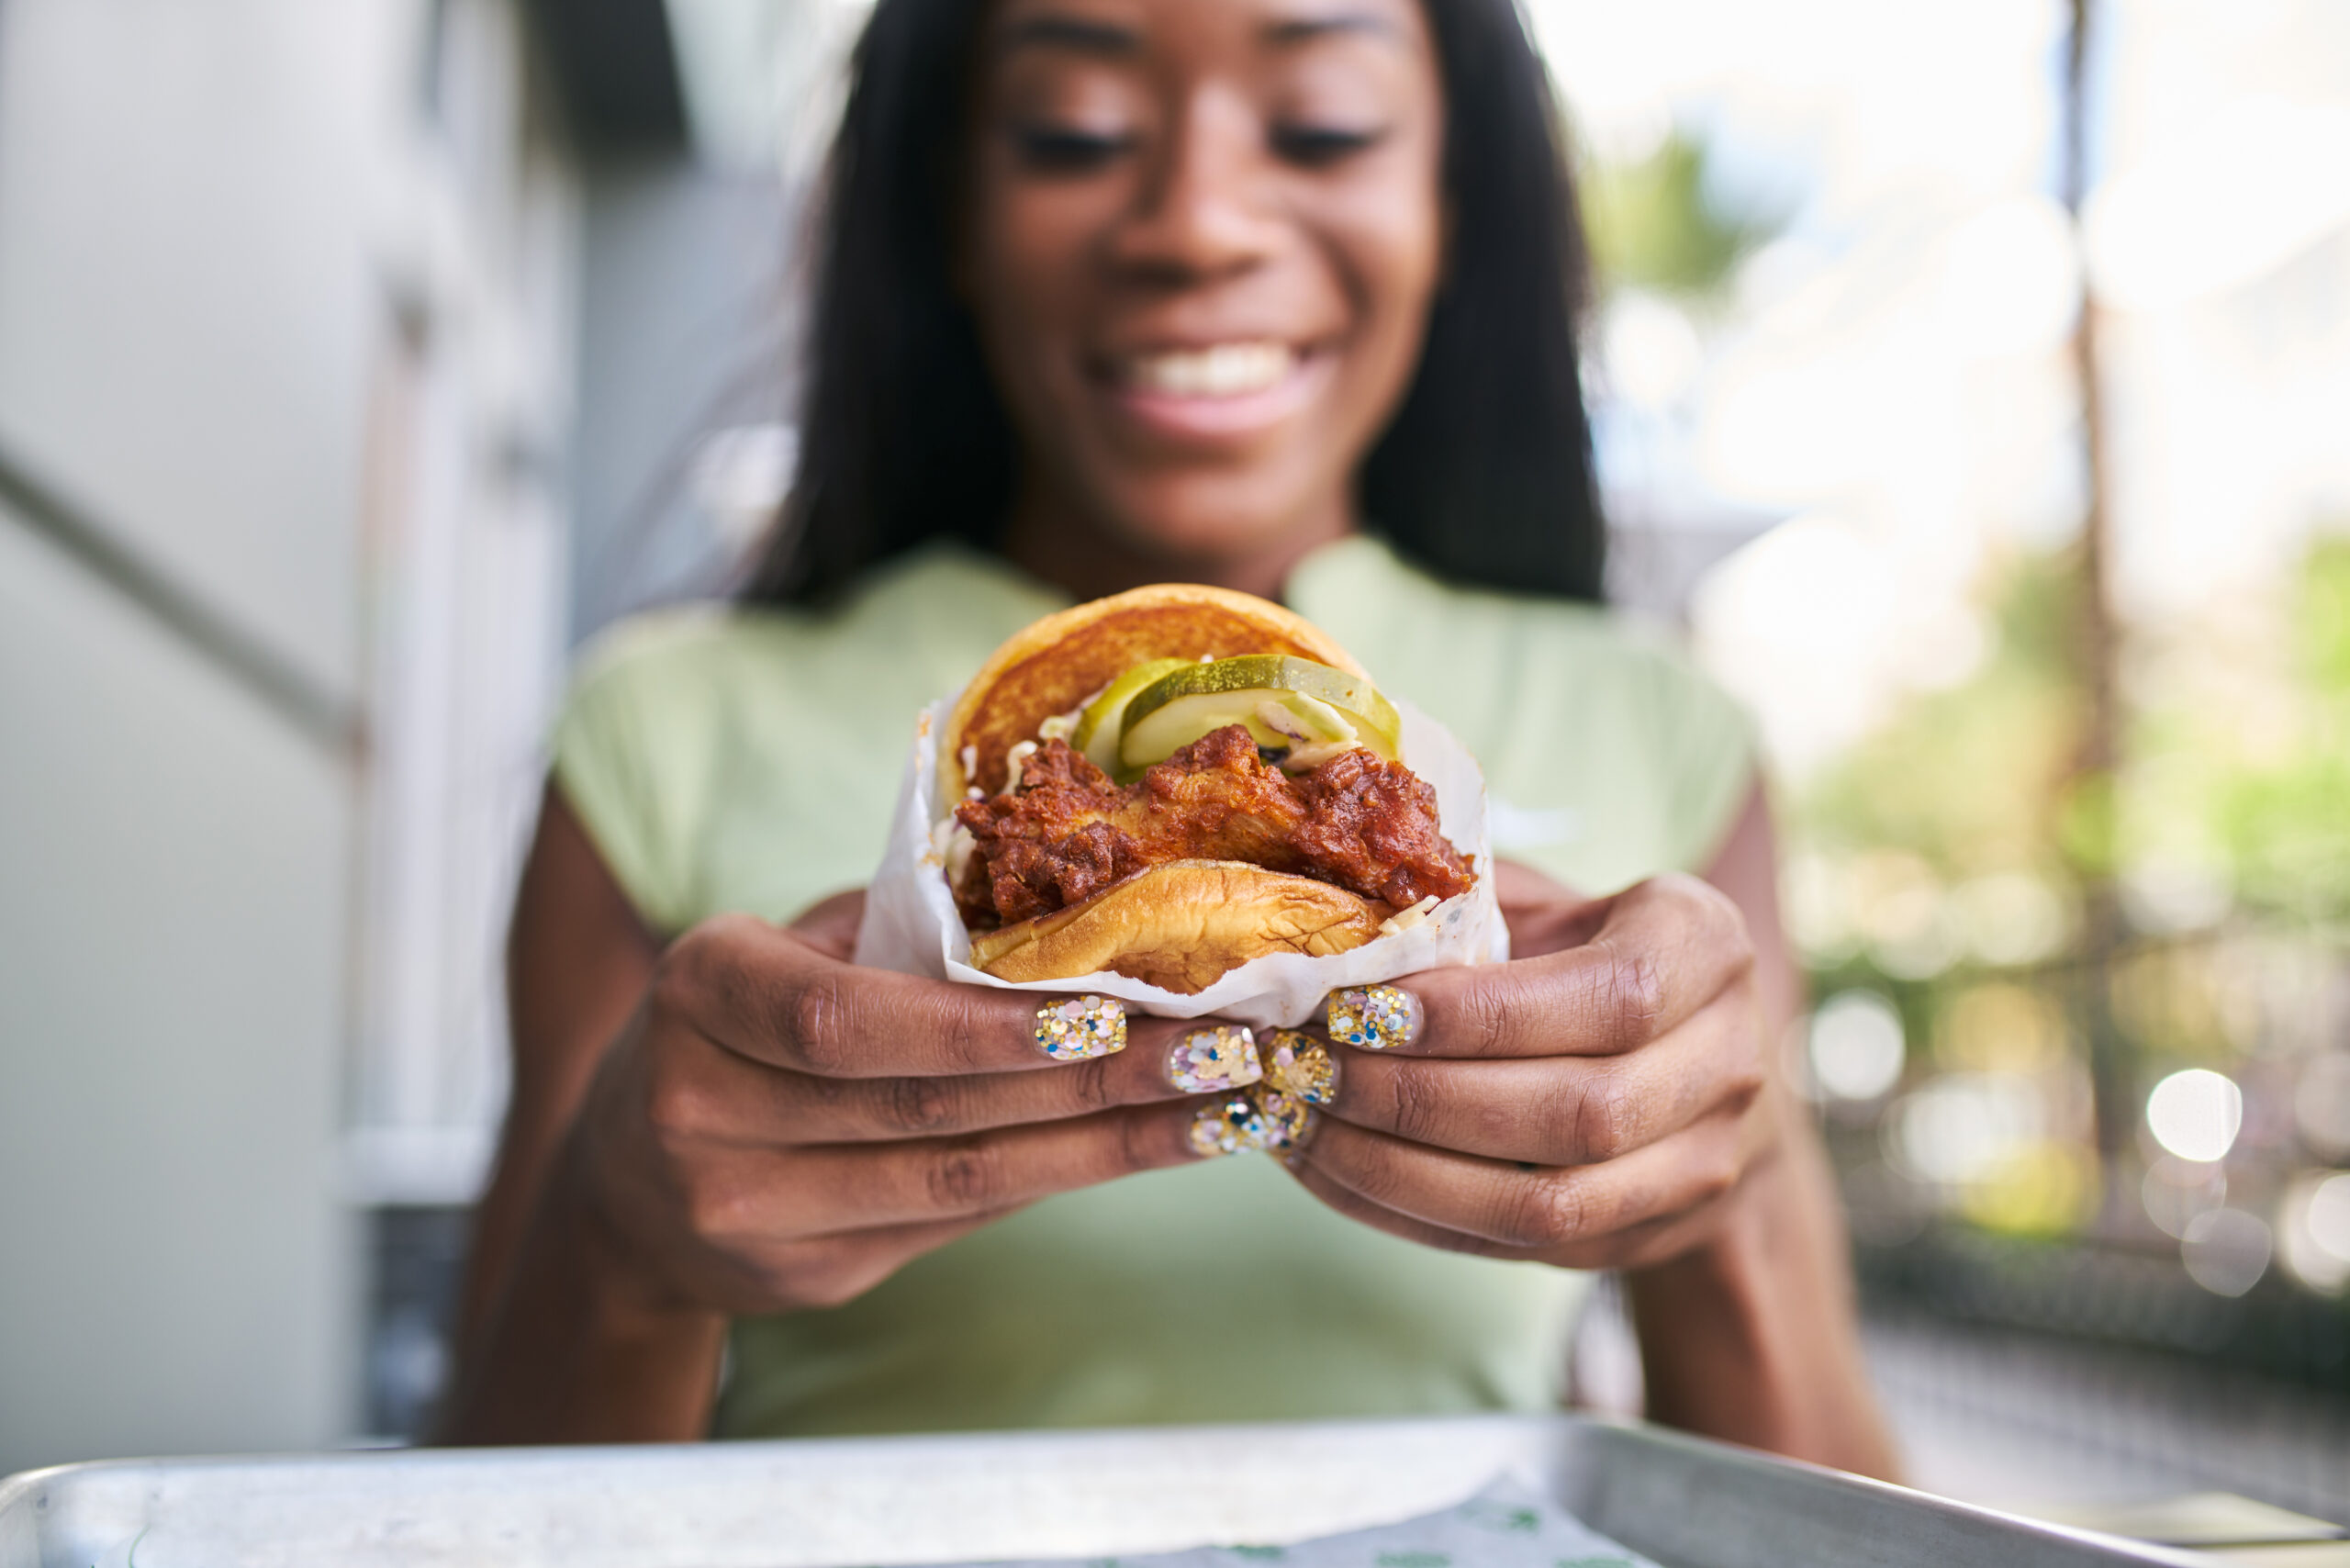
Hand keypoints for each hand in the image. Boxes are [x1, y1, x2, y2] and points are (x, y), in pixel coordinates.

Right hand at [557, 892, 1255, 1316]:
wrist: (627, 1182)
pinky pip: (952, 1224)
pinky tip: (1143, 1150)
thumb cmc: (746, 1021)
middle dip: (1088, 1082)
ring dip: (1102, 1147)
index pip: (847, 1019)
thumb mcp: (786, 947)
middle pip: (924, 1108)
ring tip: (1214, 1110)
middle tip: (1214, 1050)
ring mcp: (746, 1213)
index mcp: (701, 993)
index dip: (982, 1025)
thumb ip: (903, 930)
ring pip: (954, 1182)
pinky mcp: (802, 1279)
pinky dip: (1056, 1181)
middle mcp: (703, 1111)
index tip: (1111, 1012)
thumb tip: (1082, 909)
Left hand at [1280, 862, 1777, 1269]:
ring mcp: (1699, 1164)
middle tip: (1307, 1069)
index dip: (1479, 1016)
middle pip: (1580, 1112)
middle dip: (1421, 1099)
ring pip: (1549, 1204)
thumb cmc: (1581, 952)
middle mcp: (1727, 1060)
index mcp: (1705, 946)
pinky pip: (1513, 1244)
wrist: (1682, 1058)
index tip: (1358, 1009)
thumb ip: (1464, 904)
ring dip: (1402, 1172)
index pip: (1609, 997)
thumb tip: (1330, 923)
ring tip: (1301, 1124)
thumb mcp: (1544, 901)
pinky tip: (1328, 1169)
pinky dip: (1405, 1211)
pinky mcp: (1641, 1236)